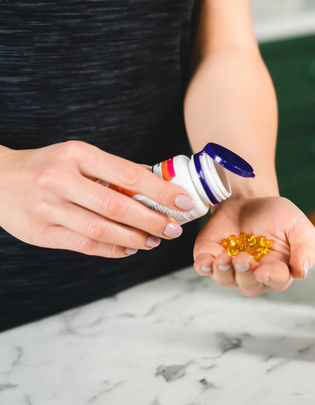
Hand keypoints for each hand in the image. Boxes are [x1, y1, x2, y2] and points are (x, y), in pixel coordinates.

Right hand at [0, 141, 194, 256]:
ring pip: (102, 230)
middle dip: (152, 220)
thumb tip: (160, 186)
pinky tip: (129, 249)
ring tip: (154, 240)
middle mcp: (60, 180)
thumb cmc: (49, 167)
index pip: (128, 175)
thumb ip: (113, 171)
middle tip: (173, 229)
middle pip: (118, 206)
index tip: (183, 202)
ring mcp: (48, 208)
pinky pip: (85, 245)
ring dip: (135, 238)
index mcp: (76, 155)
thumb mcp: (78, 157)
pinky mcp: (40, 233)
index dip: (160, 191)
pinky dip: (112, 249)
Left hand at [193, 196, 314, 295]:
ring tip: (225, 258)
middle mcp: (254, 274)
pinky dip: (205, 267)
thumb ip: (304, 248)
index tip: (263, 271)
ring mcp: (230, 268)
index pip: (276, 280)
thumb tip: (302, 272)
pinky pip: (204, 269)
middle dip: (245, 274)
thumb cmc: (277, 215)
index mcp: (278, 268)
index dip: (270, 277)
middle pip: (249, 285)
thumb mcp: (298, 226)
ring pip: (226, 280)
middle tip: (244, 258)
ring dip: (224, 272)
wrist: (248, 199)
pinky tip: (208, 262)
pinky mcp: (210, 257)